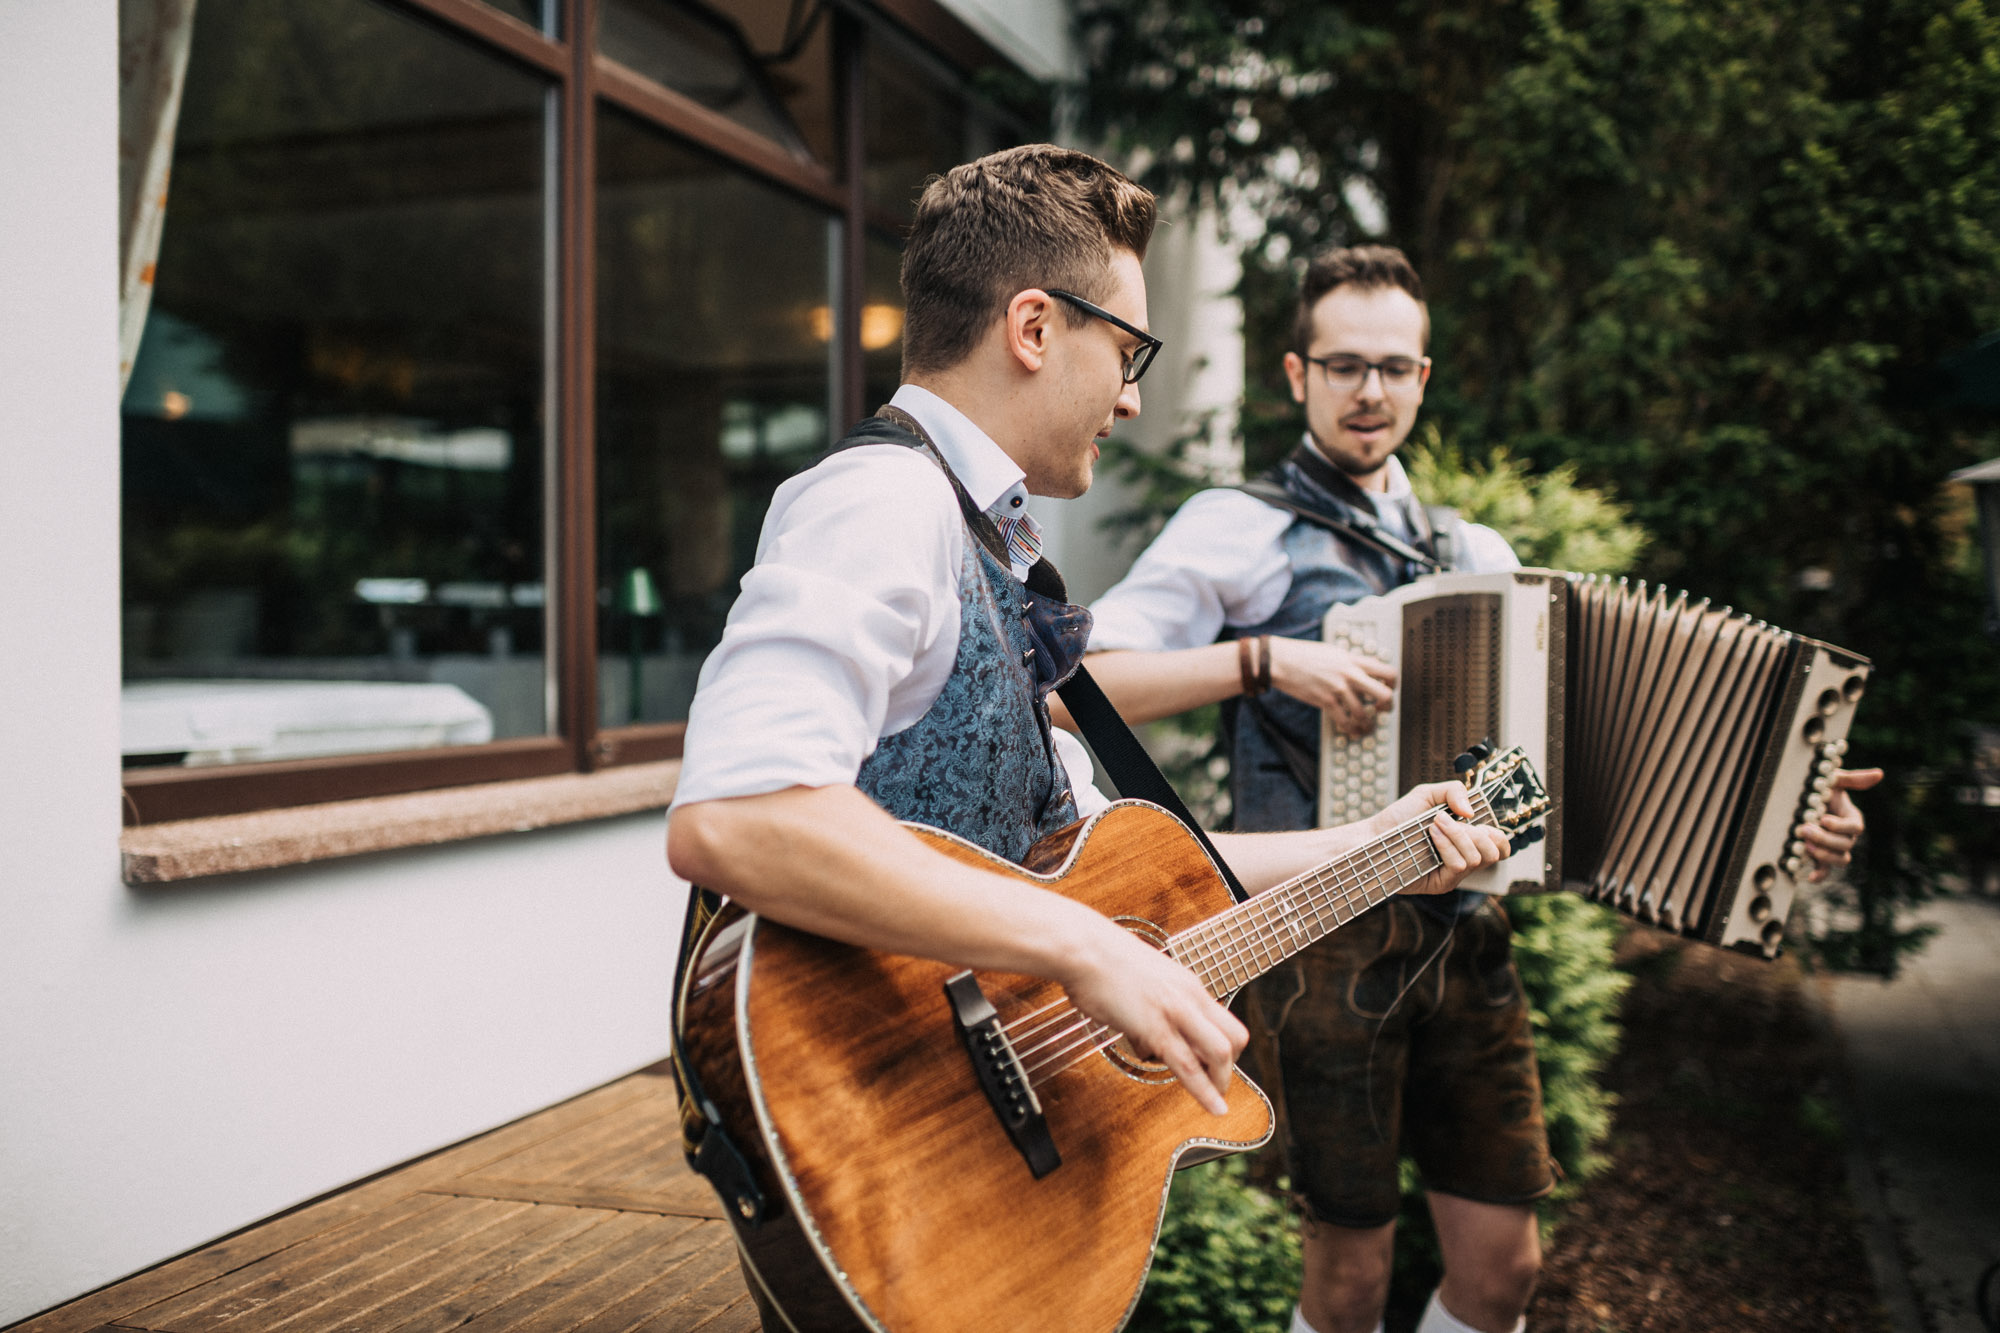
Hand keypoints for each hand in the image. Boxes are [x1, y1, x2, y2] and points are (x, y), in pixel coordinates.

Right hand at [1054, 916, 1247, 1115]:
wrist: (1082, 947)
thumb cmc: (1101, 960)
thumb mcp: (1140, 979)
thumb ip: (1149, 1005)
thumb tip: (1142, 1033)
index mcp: (1187, 984)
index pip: (1225, 1021)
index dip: (1227, 1048)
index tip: (1213, 1066)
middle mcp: (1189, 997)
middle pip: (1235, 1038)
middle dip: (1229, 1067)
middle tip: (1216, 1084)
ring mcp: (1175, 1012)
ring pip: (1219, 1054)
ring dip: (1221, 1082)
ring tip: (1218, 1103)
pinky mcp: (1155, 1028)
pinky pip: (1188, 1067)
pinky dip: (1205, 1092)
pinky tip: (1214, 1109)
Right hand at [1266, 637, 1396, 738]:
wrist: (1280, 661)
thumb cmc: (1303, 654)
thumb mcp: (1333, 652)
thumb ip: (1350, 661)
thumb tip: (1364, 670)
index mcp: (1353, 659)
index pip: (1387, 671)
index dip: (1393, 684)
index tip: (1389, 689)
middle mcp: (1349, 674)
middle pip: (1383, 694)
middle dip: (1387, 705)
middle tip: (1383, 709)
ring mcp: (1338, 689)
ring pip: (1364, 713)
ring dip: (1367, 723)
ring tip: (1367, 726)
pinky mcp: (1325, 701)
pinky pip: (1344, 721)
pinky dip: (1350, 729)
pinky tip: (1351, 730)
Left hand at [1370, 780, 1513, 895]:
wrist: (1373, 835)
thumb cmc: (1399, 817)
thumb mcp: (1427, 794)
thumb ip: (1454, 792)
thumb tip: (1472, 813)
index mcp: (1467, 841)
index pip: (1501, 847)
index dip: (1499, 835)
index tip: (1476, 820)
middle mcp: (1464, 858)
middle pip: (1496, 853)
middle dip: (1477, 833)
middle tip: (1449, 819)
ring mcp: (1453, 874)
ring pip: (1477, 859)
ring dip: (1457, 835)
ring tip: (1433, 824)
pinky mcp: (1441, 884)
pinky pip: (1458, 866)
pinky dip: (1447, 845)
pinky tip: (1431, 834)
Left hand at [1799, 767, 1881, 881]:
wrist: (1802, 804)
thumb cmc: (1820, 790)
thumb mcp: (1834, 781)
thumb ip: (1854, 779)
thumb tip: (1880, 773)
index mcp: (1852, 819)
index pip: (1854, 828)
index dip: (1839, 826)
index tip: (1823, 820)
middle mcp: (1847, 837)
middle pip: (1845, 845)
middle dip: (1825, 839)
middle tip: (1804, 829)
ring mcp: (1836, 850)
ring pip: (1840, 860)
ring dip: (1824, 855)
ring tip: (1805, 845)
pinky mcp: (1823, 859)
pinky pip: (1826, 872)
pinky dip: (1820, 876)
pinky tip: (1809, 877)